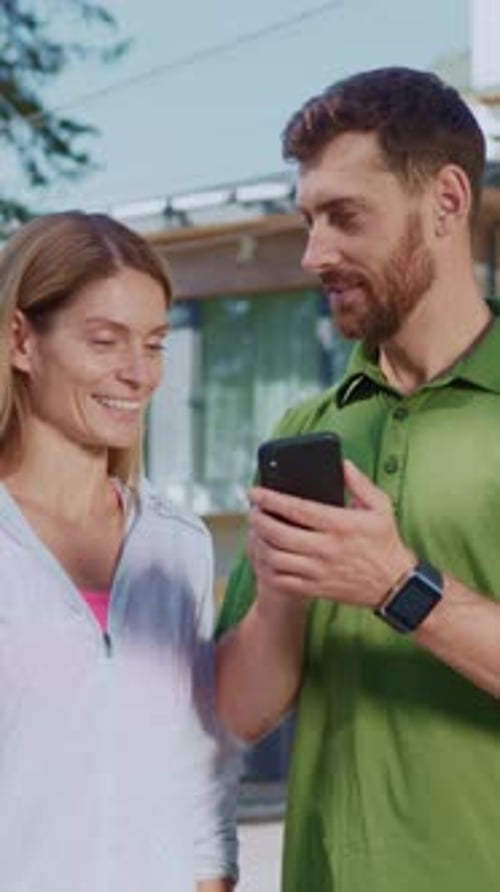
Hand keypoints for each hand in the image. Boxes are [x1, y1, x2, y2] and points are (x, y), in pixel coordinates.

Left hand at [247, 460, 414, 608]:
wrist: (394, 584)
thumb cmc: (385, 542)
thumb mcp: (380, 506)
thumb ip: (360, 483)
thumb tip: (343, 464)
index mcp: (339, 524)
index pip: (296, 508)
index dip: (270, 499)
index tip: (254, 492)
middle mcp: (326, 548)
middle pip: (278, 533)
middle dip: (258, 520)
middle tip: (253, 512)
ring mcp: (319, 570)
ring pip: (276, 558)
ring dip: (260, 544)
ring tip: (257, 533)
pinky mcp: (316, 588)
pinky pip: (282, 580)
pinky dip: (268, 569)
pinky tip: (268, 557)